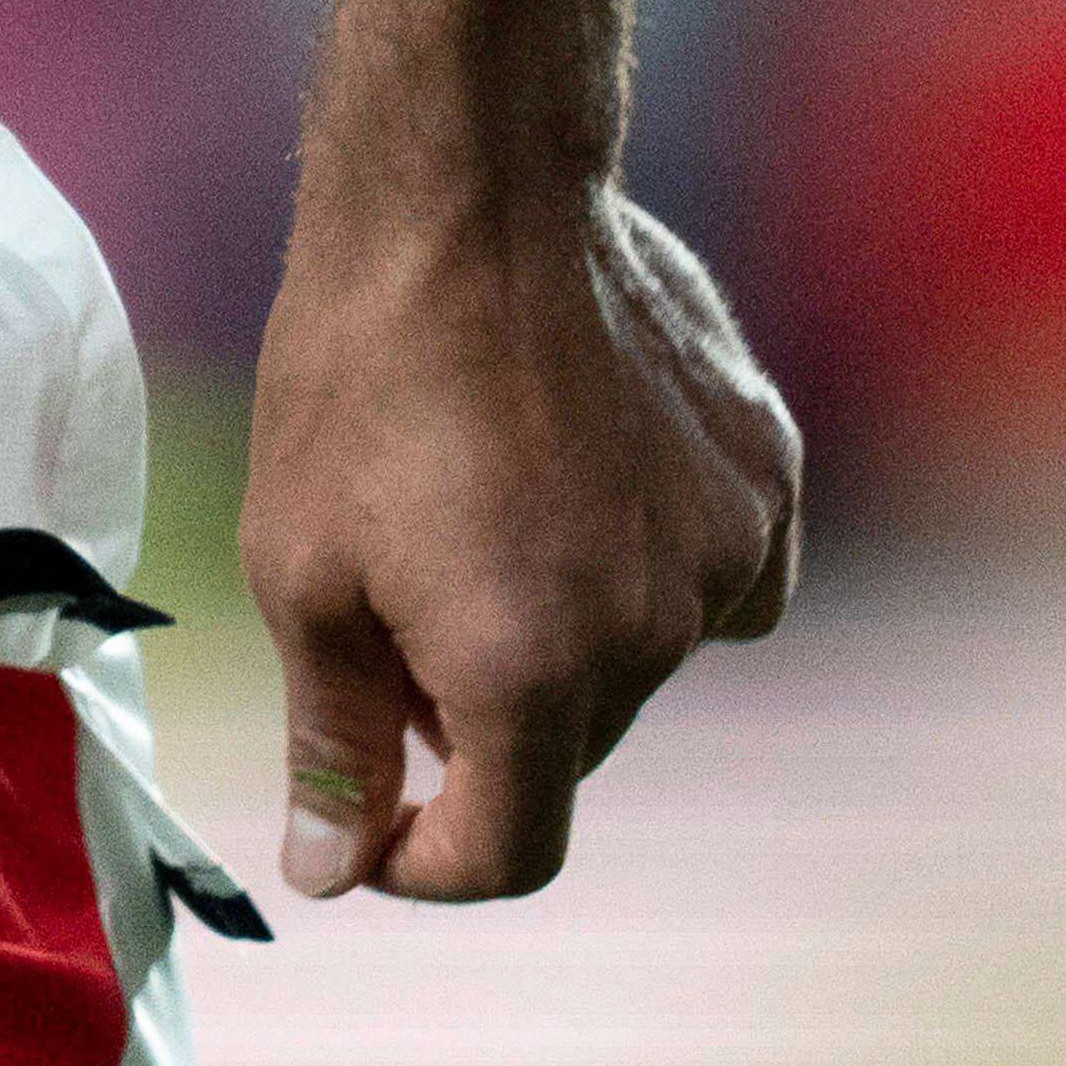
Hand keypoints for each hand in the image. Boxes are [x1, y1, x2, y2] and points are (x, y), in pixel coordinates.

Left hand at [239, 173, 796, 902]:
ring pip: (640, 665)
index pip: (512, 853)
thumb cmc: (356, 377)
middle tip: (396, 614)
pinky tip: (583, 487)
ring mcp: (726, 547)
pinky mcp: (767, 472)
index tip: (376, 825)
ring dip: (565, 639)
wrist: (468, 196)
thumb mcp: (298, 570)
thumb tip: (334, 869)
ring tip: (480, 515)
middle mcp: (652, 629)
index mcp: (528, 669)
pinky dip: (651, 570)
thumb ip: (335, 739)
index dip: (428, 863)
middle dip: (477, 728)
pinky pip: (719, 580)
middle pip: (566, 755)